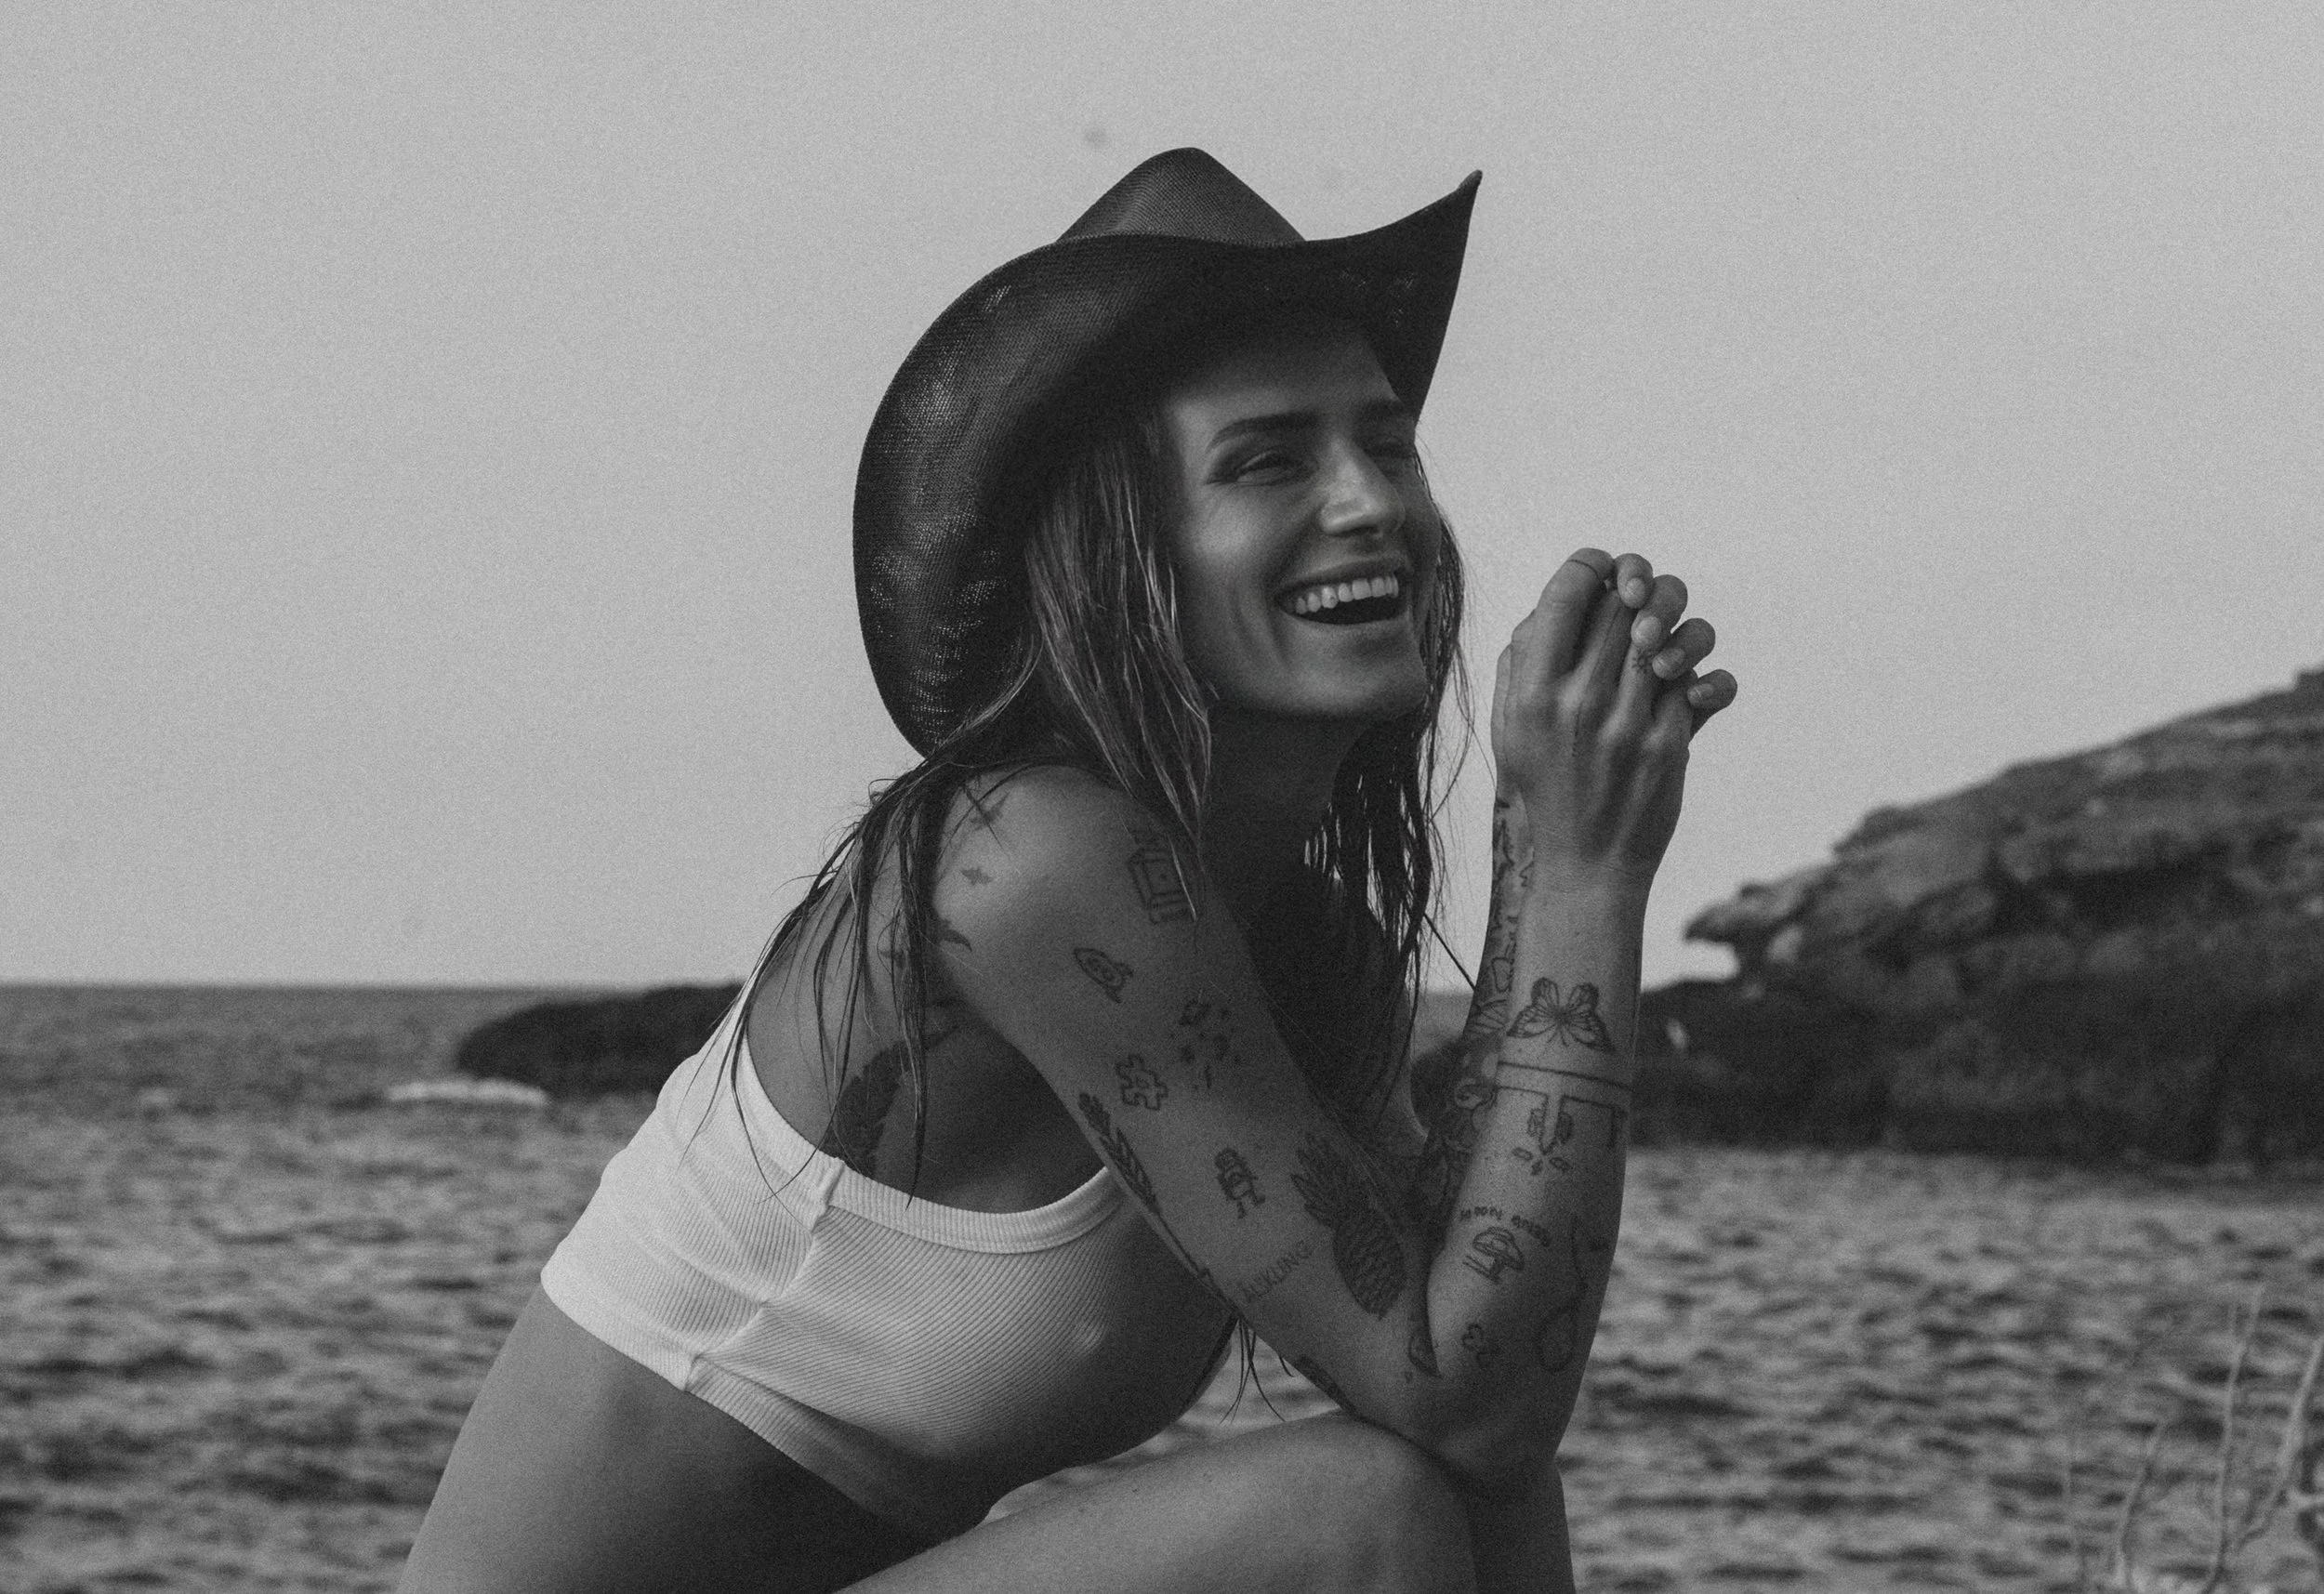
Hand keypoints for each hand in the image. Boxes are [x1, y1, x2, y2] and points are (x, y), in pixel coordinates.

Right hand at [1491, 549, 1735, 882]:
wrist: (1586, 864)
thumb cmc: (1545, 787)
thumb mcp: (1508, 728)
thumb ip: (1517, 664)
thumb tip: (1548, 605)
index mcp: (1531, 692)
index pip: (1569, 592)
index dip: (1593, 564)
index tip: (1605, 571)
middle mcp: (1577, 702)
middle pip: (1624, 603)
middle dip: (1639, 586)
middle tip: (1640, 597)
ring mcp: (1626, 723)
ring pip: (1669, 634)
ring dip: (1674, 629)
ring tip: (1662, 643)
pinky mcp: (1668, 745)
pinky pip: (1701, 682)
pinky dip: (1704, 677)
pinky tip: (1692, 689)